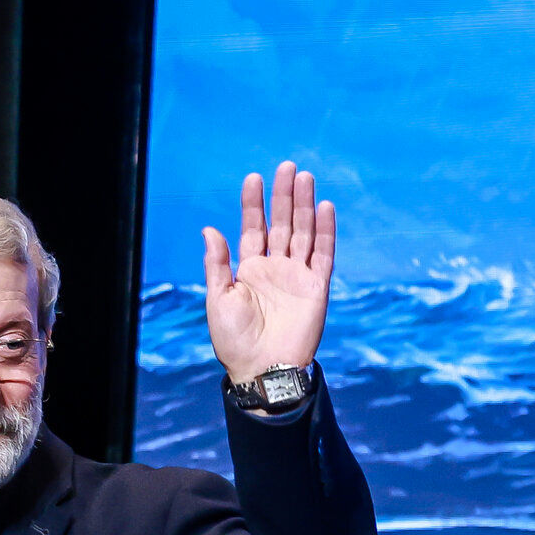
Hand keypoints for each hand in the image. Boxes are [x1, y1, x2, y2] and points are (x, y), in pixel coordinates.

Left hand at [202, 161, 334, 384]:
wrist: (262, 369)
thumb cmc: (234, 340)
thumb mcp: (218, 299)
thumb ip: (217, 264)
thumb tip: (209, 229)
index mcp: (249, 269)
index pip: (253, 228)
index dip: (253, 204)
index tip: (253, 178)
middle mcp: (275, 268)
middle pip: (281, 223)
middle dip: (283, 196)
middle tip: (286, 166)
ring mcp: (297, 276)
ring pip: (303, 232)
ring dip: (304, 205)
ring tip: (304, 177)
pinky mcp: (317, 287)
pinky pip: (323, 254)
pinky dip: (325, 231)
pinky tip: (325, 207)